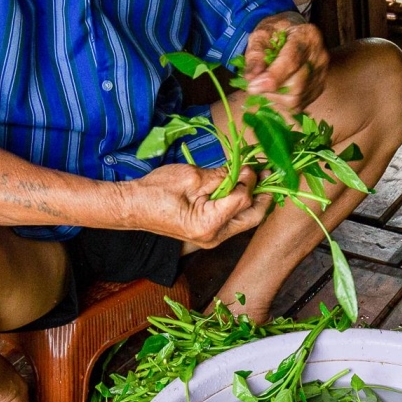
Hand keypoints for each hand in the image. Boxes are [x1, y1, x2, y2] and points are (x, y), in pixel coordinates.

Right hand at [126, 163, 267, 247]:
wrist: (132, 206)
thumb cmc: (156, 190)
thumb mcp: (192, 177)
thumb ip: (222, 176)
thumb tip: (244, 172)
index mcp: (209, 224)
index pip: (243, 200)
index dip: (250, 180)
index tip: (249, 163)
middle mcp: (214, 237)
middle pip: (252, 218)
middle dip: (263, 195)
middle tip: (269, 174)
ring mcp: (211, 238)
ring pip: (245, 221)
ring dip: (253, 199)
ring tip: (257, 178)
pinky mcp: (208, 233)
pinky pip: (232, 220)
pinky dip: (239, 204)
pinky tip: (240, 188)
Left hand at [240, 14, 326, 116]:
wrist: (292, 34)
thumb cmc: (275, 33)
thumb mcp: (260, 35)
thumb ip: (255, 55)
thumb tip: (251, 78)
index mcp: (307, 36)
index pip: (292, 61)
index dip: (272, 77)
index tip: (253, 87)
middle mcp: (320, 56)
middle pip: (296, 85)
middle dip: (270, 89)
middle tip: (254, 84)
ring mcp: (321, 74)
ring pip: (296, 98)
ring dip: (274, 96)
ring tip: (265, 84)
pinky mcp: (318, 88)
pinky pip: (298, 105)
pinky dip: (281, 102)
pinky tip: (275, 89)